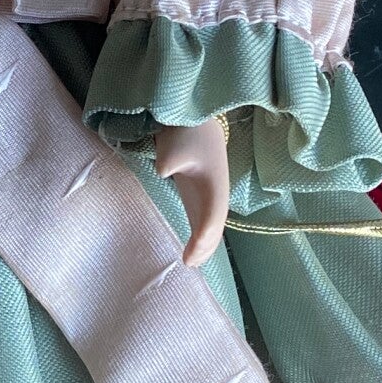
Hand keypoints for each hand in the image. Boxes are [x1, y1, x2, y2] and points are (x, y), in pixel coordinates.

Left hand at [154, 117, 229, 266]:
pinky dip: (201, 236)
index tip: (191, 254)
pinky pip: (205, 220)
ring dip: (206, 245)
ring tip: (191, 263)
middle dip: (205, 247)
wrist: (196, 119)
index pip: (211, 217)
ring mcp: (210, 194)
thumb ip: (170, 161)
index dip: (203, 237)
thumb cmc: (186, 132)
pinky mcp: (201, 194)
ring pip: (213, 226)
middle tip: (188, 263)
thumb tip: (164, 172)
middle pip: (216, 226)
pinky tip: (191, 249)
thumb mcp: (175, 145)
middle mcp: (217, 193)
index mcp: (214, 184)